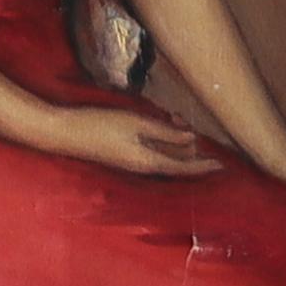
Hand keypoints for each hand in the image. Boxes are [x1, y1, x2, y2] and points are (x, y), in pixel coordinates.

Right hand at [25, 99, 223, 179]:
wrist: (63, 132)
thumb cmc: (99, 125)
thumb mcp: (137, 123)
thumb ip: (166, 133)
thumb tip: (191, 140)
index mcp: (149, 163)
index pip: (184, 167)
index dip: (204, 165)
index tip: (223, 165)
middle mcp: (143, 167)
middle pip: (175, 161)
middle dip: (187, 144)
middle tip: (184, 120)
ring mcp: (132, 163)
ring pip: (164, 155)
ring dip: (173, 140)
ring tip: (174, 118)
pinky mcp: (124, 156)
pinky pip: (151, 151)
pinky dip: (160, 140)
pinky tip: (159, 123)